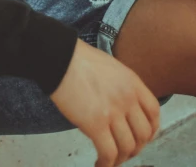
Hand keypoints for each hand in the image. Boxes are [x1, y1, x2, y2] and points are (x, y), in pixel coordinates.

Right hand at [50, 38, 160, 166]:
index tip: (144, 137)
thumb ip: (120, 86)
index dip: (152, 129)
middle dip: (136, 148)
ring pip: (127, 147)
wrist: (59, 57)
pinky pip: (108, 153)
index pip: (154, 112)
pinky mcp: (95, 124)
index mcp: (132, 82)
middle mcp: (127, 98)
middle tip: (124, 151)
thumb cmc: (78, 59)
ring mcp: (113, 112)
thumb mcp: (110, 67)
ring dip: (120, 159)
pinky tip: (98, 164)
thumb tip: (119, 107)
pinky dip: (106, 164)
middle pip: (143, 134)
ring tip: (109, 160)